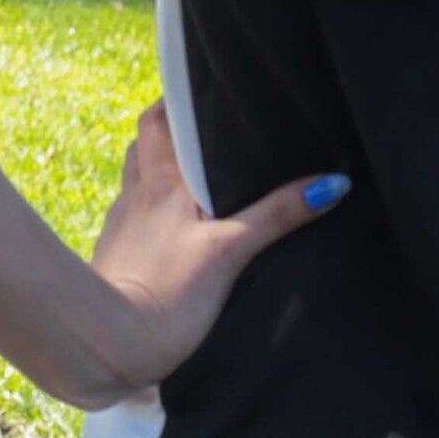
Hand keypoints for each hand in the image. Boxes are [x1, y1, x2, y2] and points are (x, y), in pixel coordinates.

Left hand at [81, 103, 344, 396]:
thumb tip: (332, 183)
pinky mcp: (114, 257)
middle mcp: (134, 195)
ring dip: (159, 171)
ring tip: (196, 177)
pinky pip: (133, 218)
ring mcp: (119, 226)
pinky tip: (175, 230)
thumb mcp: (231, 252)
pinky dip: (152, 211)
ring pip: (136, 180)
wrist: (106, 345)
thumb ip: (277, 215)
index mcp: (159, 183)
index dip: (177, 102)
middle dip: (168, 131)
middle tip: (203, 131)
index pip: (158, 121)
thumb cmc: (169, 295)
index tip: (205, 93)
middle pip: (143, 144)